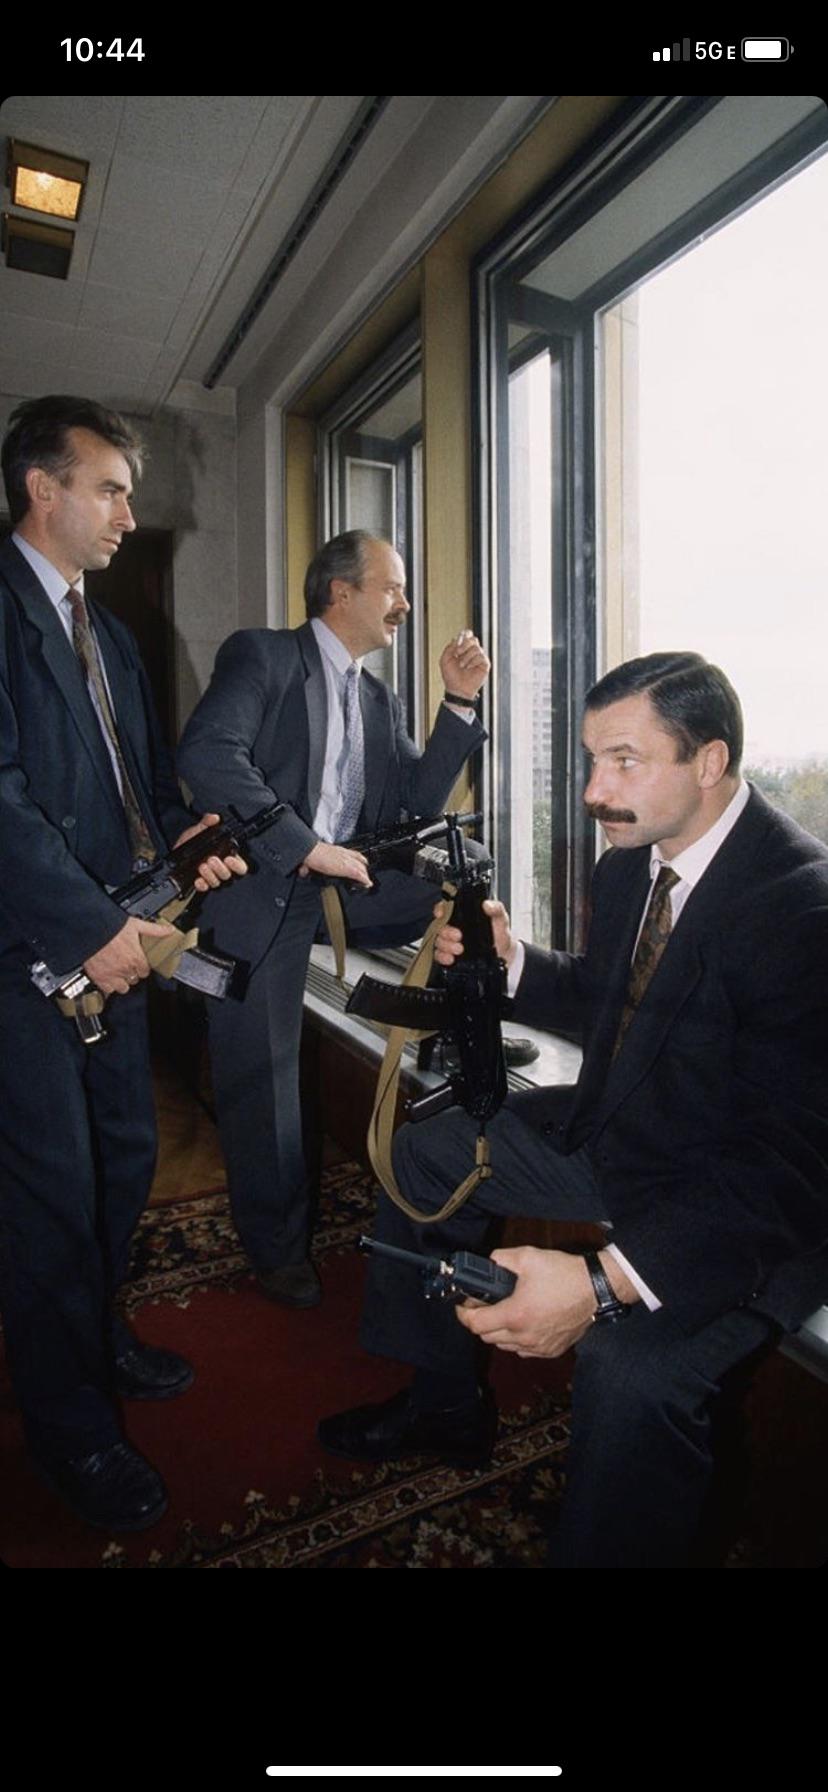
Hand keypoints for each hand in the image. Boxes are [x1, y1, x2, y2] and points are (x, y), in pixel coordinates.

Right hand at [84, 916, 175, 996]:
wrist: (92, 929)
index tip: (138, 964)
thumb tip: (169, 930)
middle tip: (126, 966)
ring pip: (123, 988)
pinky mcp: (99, 978)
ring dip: (122, 982)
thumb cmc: (112, 927)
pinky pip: (108, 990)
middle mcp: (125, 969)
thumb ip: (154, 930)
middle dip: (132, 973)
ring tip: (118, 974)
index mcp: (136, 958)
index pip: (145, 971)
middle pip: (134, 979)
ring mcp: (112, 975)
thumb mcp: (136, 925)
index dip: (142, 967)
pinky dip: (108, 986)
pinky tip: (107, 978)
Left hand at [173, 813, 248, 891]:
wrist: (173, 856)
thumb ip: (206, 822)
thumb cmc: (187, 843)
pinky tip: (197, 879)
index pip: (239, 865)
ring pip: (218, 882)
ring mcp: (210, 877)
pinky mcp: (200, 884)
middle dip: (221, 868)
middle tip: (212, 860)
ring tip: (202, 866)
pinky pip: (205, 888)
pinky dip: (202, 884)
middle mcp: (219, 868)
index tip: (229, 859)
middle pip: (229, 875)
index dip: (237, 865)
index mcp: (224, 855)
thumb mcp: (197, 830)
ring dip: (211, 875)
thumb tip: (214, 817)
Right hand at [299, 842, 371, 885]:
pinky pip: (360, 875)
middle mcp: (344, 854)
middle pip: (360, 860)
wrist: (310, 851)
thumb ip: (307, 866)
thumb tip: (302, 871)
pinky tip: (368, 884)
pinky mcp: (347, 868)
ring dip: (365, 875)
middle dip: (364, 868)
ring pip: (361, 867)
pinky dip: (365, 880)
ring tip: (368, 881)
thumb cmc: (309, 853)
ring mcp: (347, 860)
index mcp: (336, 850)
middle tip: (366, 875)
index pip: (352, 853)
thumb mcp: (310, 859)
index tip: (362, 862)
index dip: (359, 859)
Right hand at [432, 896, 516, 968]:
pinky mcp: (450, 955)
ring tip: (459, 949)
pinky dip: (443, 957)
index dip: (440, 909)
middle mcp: (454, 927)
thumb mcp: (501, 919)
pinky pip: (439, 955)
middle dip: (447, 932)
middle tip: (459, 936)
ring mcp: (451, 941)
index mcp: (464, 915)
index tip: (442, 914)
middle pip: (440, 926)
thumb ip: (496, 909)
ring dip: (446, 945)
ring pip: (438, 941)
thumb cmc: (500, 935)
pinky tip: (452, 958)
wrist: (503, 955)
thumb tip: (487, 905)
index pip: (445, 908)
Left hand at [439, 630, 490, 700]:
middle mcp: (472, 651)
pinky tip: (469, 668)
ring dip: (466, 657)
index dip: (463, 635)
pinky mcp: (485, 664)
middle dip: (464, 645)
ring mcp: (479, 657)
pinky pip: (481, 657)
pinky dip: (473, 662)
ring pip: (476, 648)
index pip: (467, 634)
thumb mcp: (445, 659)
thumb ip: (450, 647)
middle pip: (473, 639)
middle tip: (457, 653)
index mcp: (463, 648)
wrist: (457, 689)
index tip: (456, 644)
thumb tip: (458, 638)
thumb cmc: (451, 676)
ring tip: (462, 665)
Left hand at [456, 1246, 637, 1356]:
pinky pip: (524, 1351)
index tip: (463, 1304)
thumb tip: (489, 1263)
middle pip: (487, 1337)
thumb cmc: (563, 1273)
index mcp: (515, 1315)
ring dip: (498, 1332)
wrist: (595, 1288)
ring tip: (504, 1312)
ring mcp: (538, 1346)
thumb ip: (501, 1259)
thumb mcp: (528, 1257)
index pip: (476, 1324)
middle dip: (480, 1320)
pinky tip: (523, 1324)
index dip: (463, 1314)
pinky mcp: (551, 1350)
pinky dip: (517, 1340)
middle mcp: (524, 1336)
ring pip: (504, 1346)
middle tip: (484, 1304)